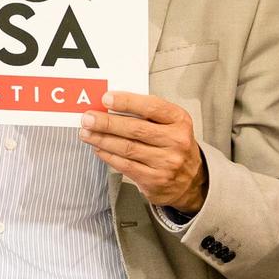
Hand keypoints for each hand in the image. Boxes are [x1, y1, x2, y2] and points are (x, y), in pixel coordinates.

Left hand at [80, 92, 206, 213]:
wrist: (191, 180)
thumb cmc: (174, 145)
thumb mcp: (171, 124)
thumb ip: (146, 114)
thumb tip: (111, 106)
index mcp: (180, 120)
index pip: (152, 107)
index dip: (127, 102)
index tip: (106, 98)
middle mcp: (176, 141)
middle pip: (135, 129)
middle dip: (107, 122)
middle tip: (88, 118)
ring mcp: (166, 162)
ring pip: (127, 148)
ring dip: (102, 139)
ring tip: (86, 133)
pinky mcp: (155, 180)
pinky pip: (125, 165)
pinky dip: (108, 155)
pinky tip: (98, 148)